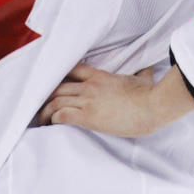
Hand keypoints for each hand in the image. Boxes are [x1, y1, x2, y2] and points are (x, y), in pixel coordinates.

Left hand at [36, 63, 193, 137]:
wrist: (153, 105)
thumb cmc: (150, 93)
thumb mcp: (143, 77)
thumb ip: (140, 72)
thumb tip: (148, 70)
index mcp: (100, 76)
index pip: (72, 69)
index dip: (60, 77)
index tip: (53, 86)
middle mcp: (89, 86)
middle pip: (58, 86)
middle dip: (46, 96)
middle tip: (41, 106)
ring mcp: (88, 99)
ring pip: (56, 100)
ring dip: (45, 110)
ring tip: (40, 120)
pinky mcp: (89, 116)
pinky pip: (63, 114)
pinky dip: (54, 119)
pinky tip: (52, 124)